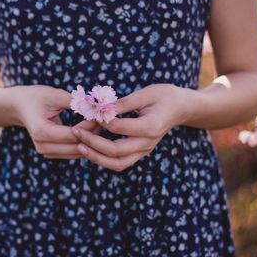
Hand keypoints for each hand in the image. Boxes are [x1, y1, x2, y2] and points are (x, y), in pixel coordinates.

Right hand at [14, 85, 101, 158]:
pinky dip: (85, 143)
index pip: (74, 134)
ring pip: (77, 152)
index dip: (90, 125)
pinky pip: (74, 152)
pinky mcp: (52, 154)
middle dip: (93, 134)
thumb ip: (74, 102)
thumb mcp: (54, 95)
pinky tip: (93, 130)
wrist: (20, 106)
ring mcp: (47, 153)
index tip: (102, 114)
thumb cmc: (36, 97)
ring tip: (101, 124)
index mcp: (42, 132)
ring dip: (91, 140)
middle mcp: (43, 147)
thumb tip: (96, 106)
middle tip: (106, 120)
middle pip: (77, 146)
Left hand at [71, 83, 188, 171]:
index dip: (101, 121)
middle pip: (116, 151)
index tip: (89, 112)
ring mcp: (144, 150)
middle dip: (92, 143)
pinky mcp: (140, 153)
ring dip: (96, 157)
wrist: (181, 108)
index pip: (119, 128)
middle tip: (76, 131)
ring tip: (79, 146)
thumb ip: (124, 102)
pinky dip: (104, 159)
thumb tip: (102, 107)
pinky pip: (120, 163)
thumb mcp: (146, 93)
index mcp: (150, 126)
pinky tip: (90, 149)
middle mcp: (147, 143)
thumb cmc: (164, 96)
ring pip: (117, 163)